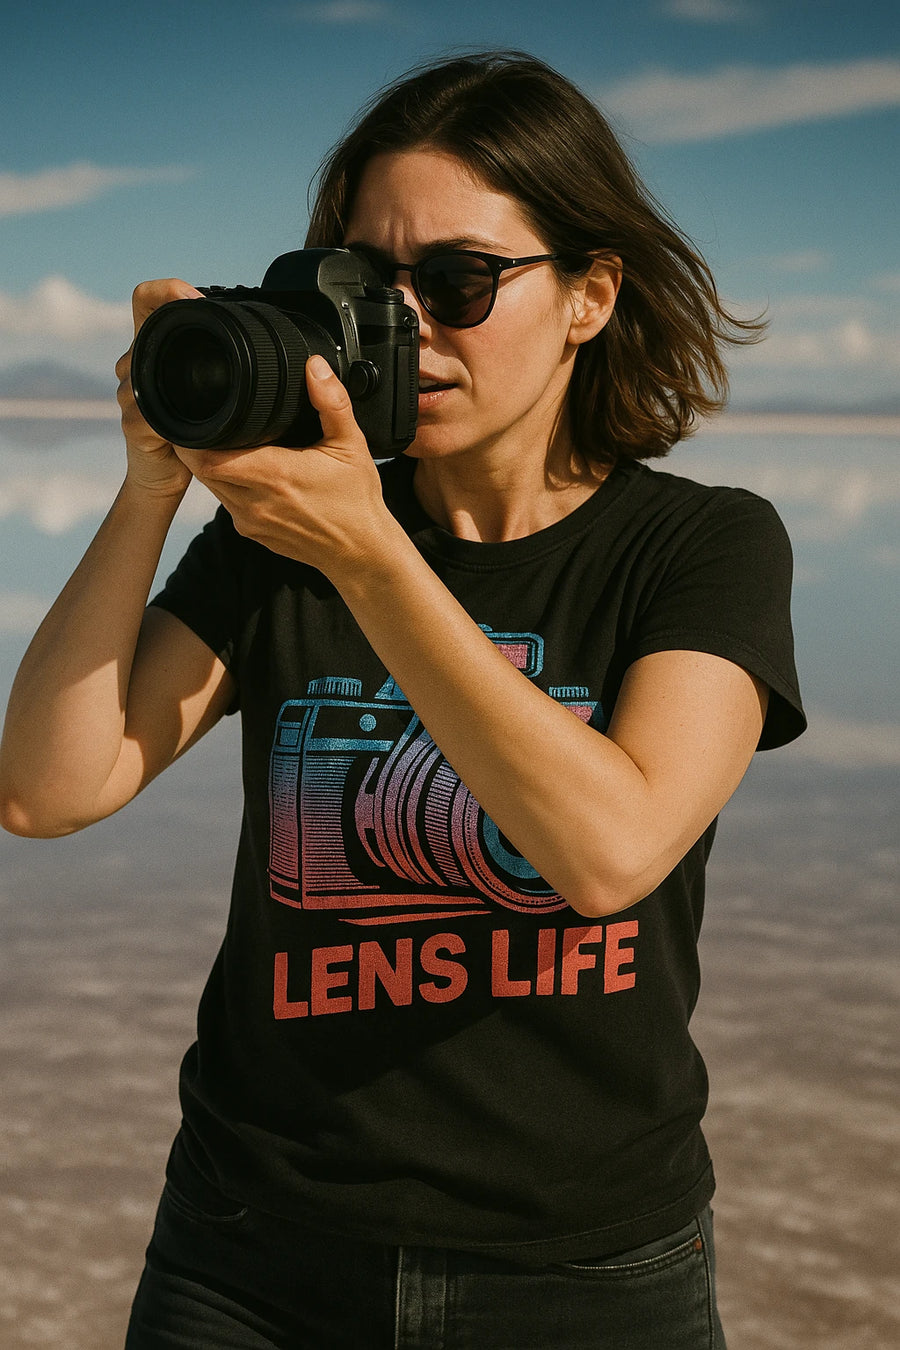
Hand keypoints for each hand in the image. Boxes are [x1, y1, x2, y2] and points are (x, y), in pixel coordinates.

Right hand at [116, 279, 203, 497]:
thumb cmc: (187, 433)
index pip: (146, 300)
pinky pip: (147, 410)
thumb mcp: (205, 394)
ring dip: (170, 363)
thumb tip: (265, 348)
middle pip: (143, 324)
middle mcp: (135, 365)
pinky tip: (186, 418)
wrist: (163, 477)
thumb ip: (218, 368)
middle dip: (170, 320)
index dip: (165, 291)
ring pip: (141, 364)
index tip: (195, 299)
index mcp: (155, 351)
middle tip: (202, 317)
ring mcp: (130, 393)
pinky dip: (170, 412)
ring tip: (199, 369)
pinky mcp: (134, 423)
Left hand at [175, 355, 397, 578]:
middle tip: (206, 423)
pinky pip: (227, 504)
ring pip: (212, 487)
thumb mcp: (351, 445)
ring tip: (224, 443)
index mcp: (274, 475)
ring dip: (213, 466)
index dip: (193, 437)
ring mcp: (251, 522)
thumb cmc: (357, 502)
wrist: (361, 552)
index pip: (207, 457)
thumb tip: (315, 366)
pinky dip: (229, 486)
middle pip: (201, 470)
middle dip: (198, 447)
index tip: (197, 414)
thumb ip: (331, 402)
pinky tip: (247, 472)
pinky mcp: (253, 534)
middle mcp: (255, 502)